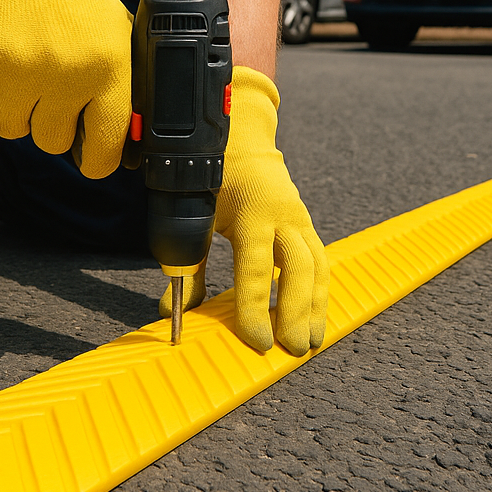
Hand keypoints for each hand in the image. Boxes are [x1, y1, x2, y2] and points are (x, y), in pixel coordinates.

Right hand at [0, 0, 132, 178]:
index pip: (105, 144)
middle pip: (51, 141)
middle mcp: (66, 75)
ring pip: (11, 128)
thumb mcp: (111, 31)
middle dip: (47, 120)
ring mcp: (19, 71)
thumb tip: (118, 139)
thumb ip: (115, 84)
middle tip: (44, 86)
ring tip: (18, 66)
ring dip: (12, 106)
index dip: (96, 160)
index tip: (90, 160)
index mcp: (108, 68)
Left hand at [160, 67, 328, 354]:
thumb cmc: (211, 181)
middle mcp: (284, 216)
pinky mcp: (306, 225)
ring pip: (317, 267)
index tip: (257, 341)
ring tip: (312, 342)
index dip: (256, 308)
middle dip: (298, 312)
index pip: (255, 269)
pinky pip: (320, 261)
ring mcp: (300, 219)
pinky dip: (320, 291)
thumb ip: (185, 263)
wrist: (240, 141)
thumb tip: (172, 312)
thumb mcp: (194, 215)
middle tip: (294, 350)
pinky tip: (317, 317)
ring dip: (317, 307)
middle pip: (299, 269)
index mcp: (251, 213)